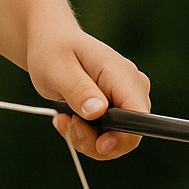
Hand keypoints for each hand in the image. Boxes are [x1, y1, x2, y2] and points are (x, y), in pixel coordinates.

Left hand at [26, 23, 149, 160]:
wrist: (50, 43)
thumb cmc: (53, 50)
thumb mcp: (57, 68)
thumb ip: (78, 90)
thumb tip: (98, 112)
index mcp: (121, 73)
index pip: (138, 113)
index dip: (124, 136)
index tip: (100, 145)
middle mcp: (131, 87)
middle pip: (128, 133)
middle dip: (95, 140)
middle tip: (66, 124)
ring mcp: (126, 99)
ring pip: (116, 139)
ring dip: (86, 138)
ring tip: (62, 118)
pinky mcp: (118, 110)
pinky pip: (107, 135)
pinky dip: (85, 135)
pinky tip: (67, 118)